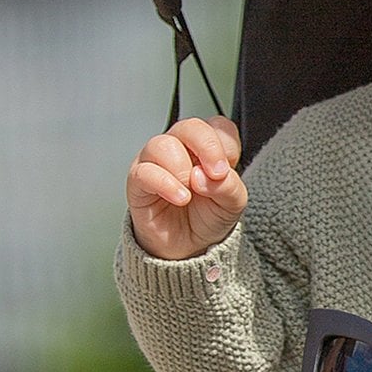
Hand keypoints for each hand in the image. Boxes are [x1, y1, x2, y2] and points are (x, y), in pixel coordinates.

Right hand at [126, 116, 247, 258]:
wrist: (187, 245)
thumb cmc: (207, 216)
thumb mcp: (232, 204)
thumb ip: (228, 185)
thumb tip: (203, 175)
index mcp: (207, 147)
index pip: (218, 126)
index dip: (226, 145)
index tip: (228, 169)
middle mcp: (180, 147)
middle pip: (190, 127)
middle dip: (207, 148)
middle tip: (215, 173)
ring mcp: (156, 161)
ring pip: (163, 144)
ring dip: (182, 169)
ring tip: (191, 193)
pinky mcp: (138, 180)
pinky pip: (145, 171)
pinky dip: (166, 184)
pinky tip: (180, 198)